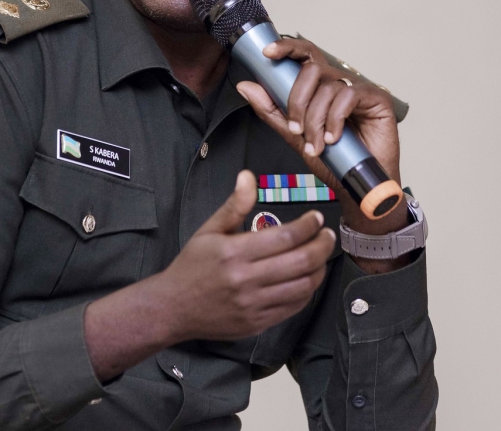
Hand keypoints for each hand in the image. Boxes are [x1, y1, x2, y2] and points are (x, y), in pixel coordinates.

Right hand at [159, 170, 335, 341]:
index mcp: (234, 253)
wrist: (173, 308)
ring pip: (303, 286)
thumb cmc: (192, 266)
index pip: (285, 236)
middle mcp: (246, 280)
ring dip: (319, 269)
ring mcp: (253, 305)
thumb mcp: (209, 230)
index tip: (316, 217)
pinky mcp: (258, 323)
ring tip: (321, 256)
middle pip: (301, 261)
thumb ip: (234, 205)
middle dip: (322, 245)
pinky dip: (307, 291)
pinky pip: (294, 307)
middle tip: (327, 235)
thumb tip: (248, 176)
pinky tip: (307, 278)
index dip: (308, 225)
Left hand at [236, 37, 402, 233]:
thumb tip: (246, 86)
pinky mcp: (376, 98)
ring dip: (316, 119)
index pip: (303, 55)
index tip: (267, 53)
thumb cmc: (331, 159)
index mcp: (319, 86)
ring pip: (328, 87)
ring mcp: (358, 88)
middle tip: (296, 129)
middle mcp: (338, 82)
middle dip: (297, 100)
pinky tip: (334, 138)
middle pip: (312, 69)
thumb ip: (271, 110)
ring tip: (316, 144)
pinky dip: (335, 118)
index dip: (286, 48)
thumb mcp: (293, 135)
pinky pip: (349, 95)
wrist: (357, 183)